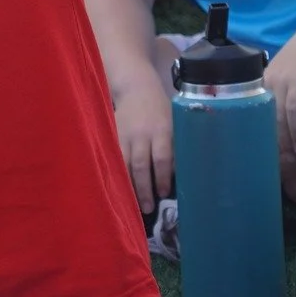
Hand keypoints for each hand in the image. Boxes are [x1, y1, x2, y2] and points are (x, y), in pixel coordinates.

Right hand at [112, 85, 173, 214]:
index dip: (163, 177)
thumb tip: (182, 176)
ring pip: (126, 164)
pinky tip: (119, 187)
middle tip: (148, 207)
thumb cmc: (161, 111)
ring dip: (130, 185)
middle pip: (142, 164)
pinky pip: (115, 158)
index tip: (164, 193)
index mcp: (162, 130)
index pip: (162, 157)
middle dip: (145, 188)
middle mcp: (142, 133)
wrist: (136, 88)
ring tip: (133, 203)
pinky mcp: (113, 136)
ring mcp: (126, 135)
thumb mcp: (175, 124)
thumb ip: (176, 147)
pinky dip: (117, 173)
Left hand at [266, 25, 295, 156]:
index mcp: (268, 80)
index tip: (269, 150)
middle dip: (281, 137)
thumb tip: (267, 124)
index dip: (265, 132)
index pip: (262, 111)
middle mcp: (280, 78)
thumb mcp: (281, 72)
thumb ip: (274, 93)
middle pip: (277, 114)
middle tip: (286, 156)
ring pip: (293, 108)